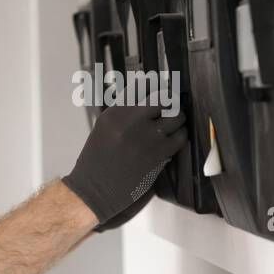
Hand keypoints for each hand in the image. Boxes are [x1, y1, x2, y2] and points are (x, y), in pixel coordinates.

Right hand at [62, 89, 186, 227]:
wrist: (94, 189)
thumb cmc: (97, 160)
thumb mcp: (105, 127)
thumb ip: (125, 111)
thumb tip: (148, 97)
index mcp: (116, 112)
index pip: (144, 85)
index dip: (157, 84)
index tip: (162, 87)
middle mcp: (131, 121)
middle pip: (164, 97)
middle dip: (170, 102)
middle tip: (171, 107)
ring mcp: (147, 138)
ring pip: (176, 117)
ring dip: (178, 119)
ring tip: (174, 124)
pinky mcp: (158, 155)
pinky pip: (180, 138)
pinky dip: (180, 136)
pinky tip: (174, 139)